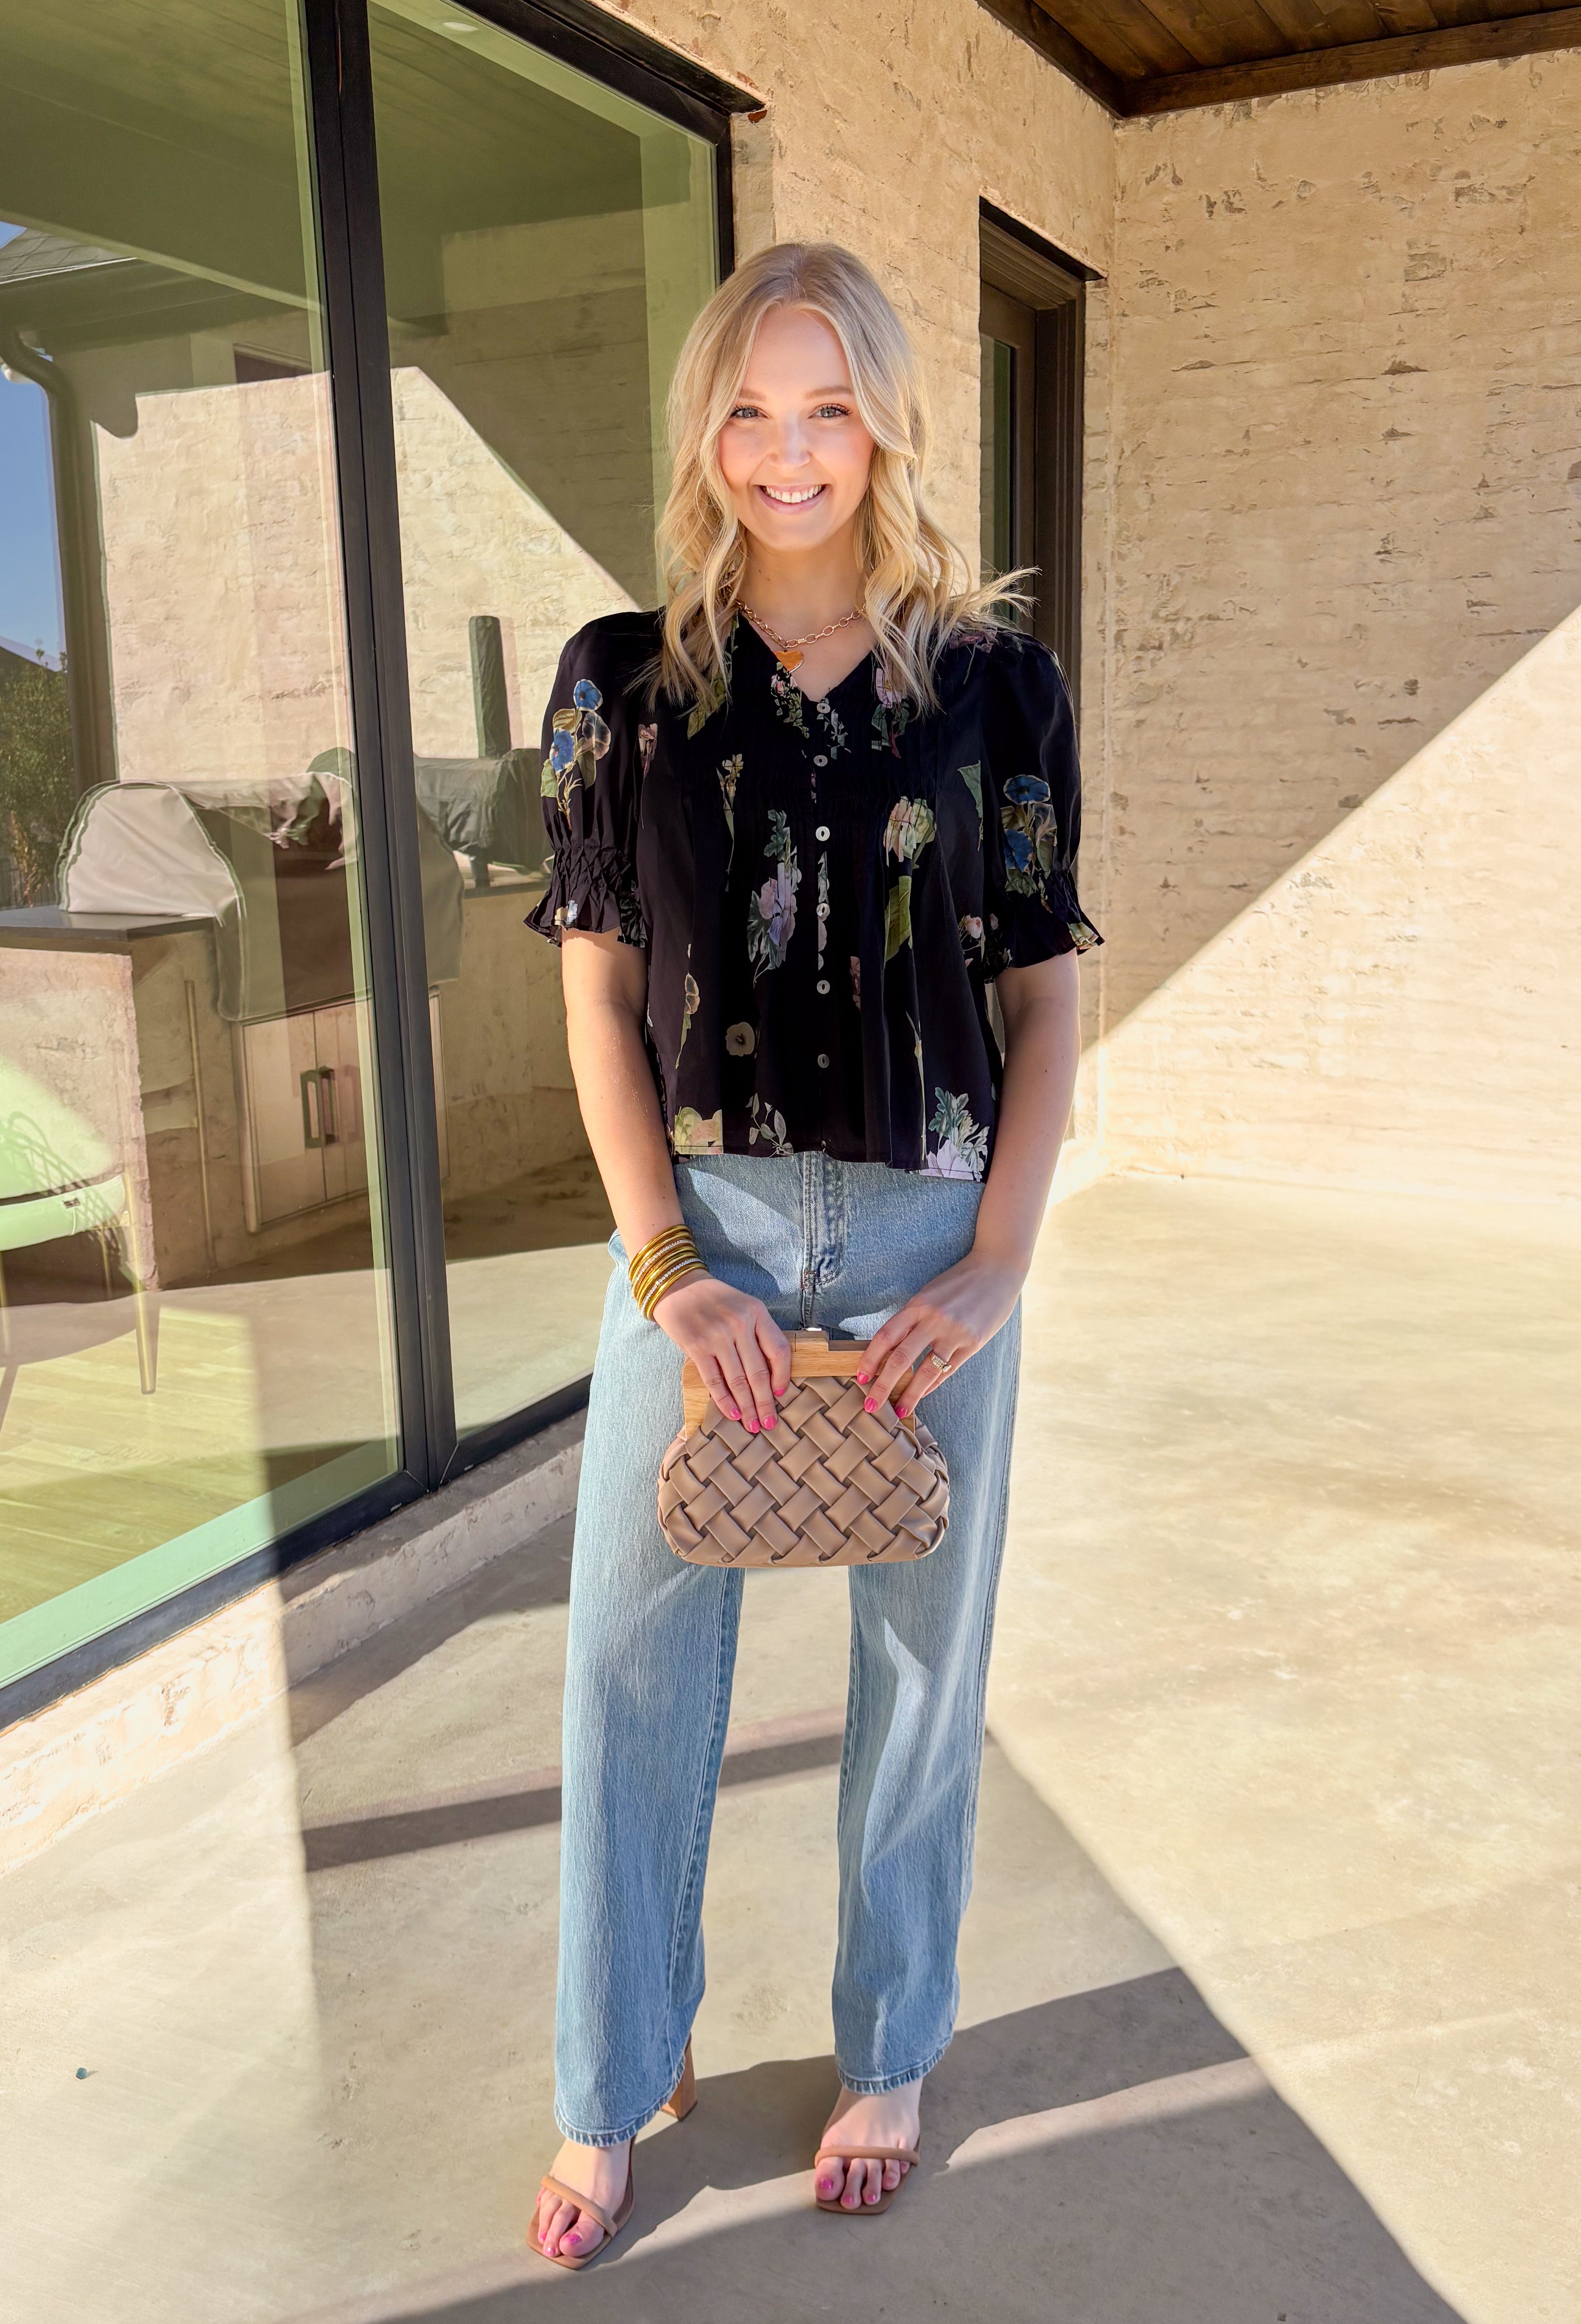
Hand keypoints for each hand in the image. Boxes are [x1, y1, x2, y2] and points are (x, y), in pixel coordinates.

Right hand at [653, 1272, 790, 1431]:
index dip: (783, 1376)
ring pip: (738, 1380)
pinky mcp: (697, 1347)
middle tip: (769, 1423)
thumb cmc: (715, 1300)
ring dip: (746, 1407)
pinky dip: (724, 1400)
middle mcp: (739, 1324)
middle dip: (765, 1402)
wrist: (677, 1286)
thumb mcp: (743, 1306)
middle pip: (758, 1372)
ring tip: (752, 1425)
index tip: (780, 1395)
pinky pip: (714, 1380)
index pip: (778, 1350)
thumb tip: (770, 1375)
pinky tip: (732, 1414)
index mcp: (757, 1312)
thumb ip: (757, 1332)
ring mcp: (717, 1336)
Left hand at [856, 1252, 1025, 1417]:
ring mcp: (954, 1333)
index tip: (860, 1377)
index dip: (869, 1359)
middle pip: (900, 1359)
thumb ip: (912, 1318)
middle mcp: (934, 1319)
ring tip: (899, 1411)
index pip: (885, 1337)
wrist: (996, 1269)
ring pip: (925, 1371)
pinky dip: (933, 1385)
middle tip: (870, 1405)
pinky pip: (948, 1370)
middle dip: (882, 1386)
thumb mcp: (929, 1294)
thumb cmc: (959, 1282)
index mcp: (918, 1305)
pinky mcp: (973, 1343)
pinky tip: (923, 1394)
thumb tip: (892, 1350)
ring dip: (910, 1395)